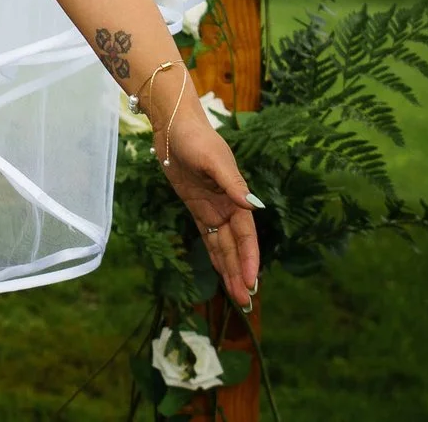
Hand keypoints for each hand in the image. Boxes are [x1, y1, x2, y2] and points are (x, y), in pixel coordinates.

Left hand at [160, 109, 260, 307]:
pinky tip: (221, 271)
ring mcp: (212, 208)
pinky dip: (215, 254)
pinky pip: (208, 236)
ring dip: (229, 269)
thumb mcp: (214, 160)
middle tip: (245, 301)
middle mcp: (228, 206)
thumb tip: (254, 207)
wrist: (174, 126)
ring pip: (223, 245)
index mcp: (236, 197)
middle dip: (240, 272)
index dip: (248, 259)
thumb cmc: (196, 139)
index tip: (250, 282)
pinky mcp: (196, 207)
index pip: (246, 235)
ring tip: (237, 296)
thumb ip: (233, 184)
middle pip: (236, 246)